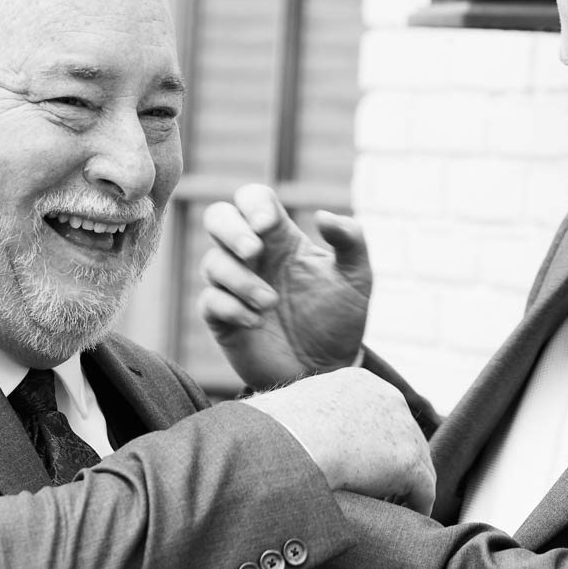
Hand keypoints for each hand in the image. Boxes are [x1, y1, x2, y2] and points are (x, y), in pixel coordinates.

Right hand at [198, 185, 370, 390]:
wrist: (329, 370)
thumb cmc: (340, 318)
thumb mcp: (358, 277)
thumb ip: (351, 240)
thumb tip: (322, 216)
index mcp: (281, 237)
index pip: (253, 199)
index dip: (253, 203)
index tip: (267, 225)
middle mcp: (253, 257)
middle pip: (217, 217)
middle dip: (231, 230)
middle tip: (255, 251)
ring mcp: (234, 286)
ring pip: (212, 263)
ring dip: (241, 279)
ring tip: (271, 303)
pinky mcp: (223, 319)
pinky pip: (209, 301)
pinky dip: (230, 307)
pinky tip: (255, 321)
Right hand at [244, 368, 434, 514]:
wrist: (285, 447)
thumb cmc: (273, 434)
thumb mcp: (292, 410)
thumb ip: (308, 418)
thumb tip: (289, 432)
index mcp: (359, 383)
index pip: (380, 413)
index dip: (375, 440)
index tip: (367, 462)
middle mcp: (387, 397)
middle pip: (404, 434)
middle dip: (395, 461)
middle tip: (385, 488)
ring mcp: (402, 427)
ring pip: (418, 461)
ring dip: (408, 484)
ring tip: (395, 506)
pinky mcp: (409, 461)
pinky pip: (424, 487)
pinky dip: (418, 503)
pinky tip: (409, 516)